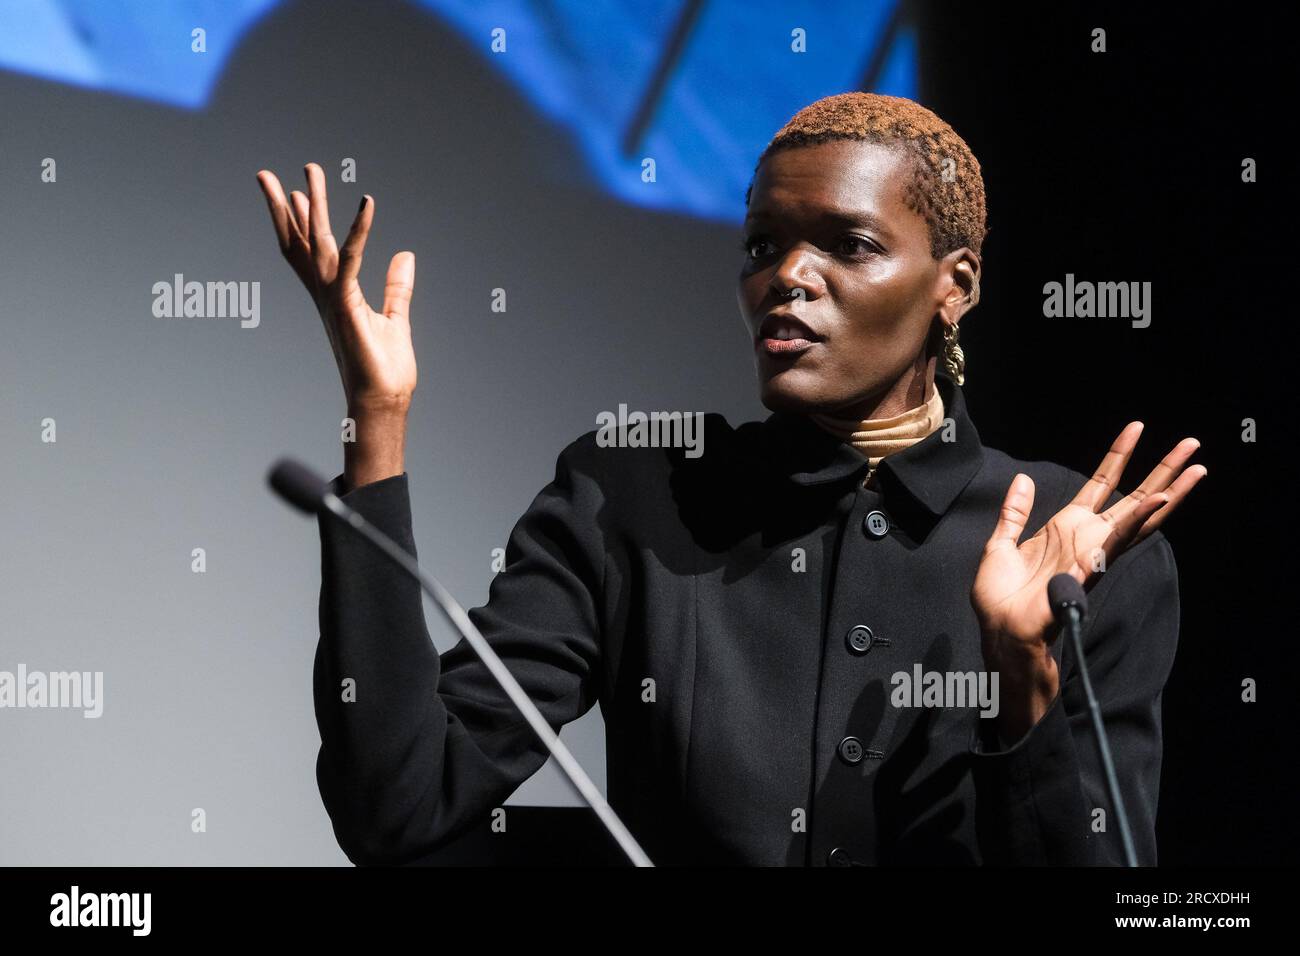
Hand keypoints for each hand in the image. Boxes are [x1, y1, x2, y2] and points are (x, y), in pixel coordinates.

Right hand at [256, 163, 416, 485]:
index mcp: (334, 296)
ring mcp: (333, 298)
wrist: (383, 402)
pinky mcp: (347, 305)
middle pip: (301, 241)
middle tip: (267, 172)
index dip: (302, 222)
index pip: (312, 252)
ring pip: (316, 242)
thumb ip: (398, 287)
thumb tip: (405, 255)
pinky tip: (367, 203)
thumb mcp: (395, 318)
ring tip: (307, 170)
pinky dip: (358, 230)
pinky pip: (351, 259)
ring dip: (311, 205)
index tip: (296, 192)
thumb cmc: (386, 369)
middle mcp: (326, 294)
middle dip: (286, 206)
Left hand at [971, 423, 1205, 733]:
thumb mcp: (1001, 543)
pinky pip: (1119, 538)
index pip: (1101, 484)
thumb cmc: (1000, 598)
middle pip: (1135, 496)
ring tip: (1196, 465)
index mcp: (1068, 527)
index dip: (1118, 456)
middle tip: (1191, 442)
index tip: (1136, 428)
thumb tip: (1023, 480)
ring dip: (1168, 489)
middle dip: (1163, 470)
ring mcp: (1095, 551)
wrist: (1000, 630)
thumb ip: (1015, 513)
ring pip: (1140, 514)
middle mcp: (1089, 537)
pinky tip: (1160, 499)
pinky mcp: (1092, 566)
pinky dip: (1140, 518)